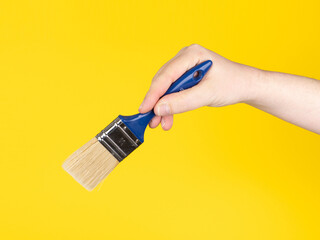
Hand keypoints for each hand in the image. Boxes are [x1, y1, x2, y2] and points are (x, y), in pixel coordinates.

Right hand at [138, 44, 260, 129]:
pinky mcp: (186, 77)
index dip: (153, 94)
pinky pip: (172, 91)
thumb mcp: (207, 94)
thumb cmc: (232, 84)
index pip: (166, 75)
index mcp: (192, 54)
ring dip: (162, 106)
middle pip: (163, 82)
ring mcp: (185, 67)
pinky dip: (170, 105)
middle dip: (157, 102)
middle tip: (151, 120)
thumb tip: (159, 109)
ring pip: (166, 88)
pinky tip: (168, 118)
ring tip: (160, 123)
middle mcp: (185, 58)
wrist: (245, 86)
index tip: (145, 109)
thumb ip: (182, 102)